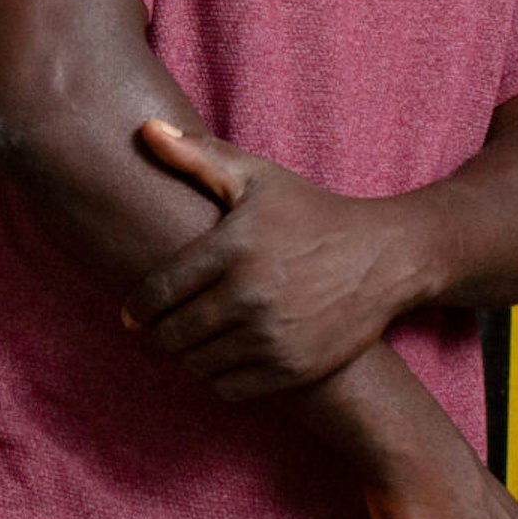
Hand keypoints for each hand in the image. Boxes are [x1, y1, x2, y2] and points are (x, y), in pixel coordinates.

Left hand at [125, 118, 424, 398]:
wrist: (385, 257)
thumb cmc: (312, 213)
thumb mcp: (258, 177)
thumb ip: (197, 155)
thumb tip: (144, 129)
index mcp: (233, 248)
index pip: (158, 292)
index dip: (137, 308)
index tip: (132, 314)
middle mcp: (250, 296)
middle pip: (172, 335)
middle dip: (158, 335)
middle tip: (160, 331)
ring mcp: (273, 336)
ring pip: (197, 365)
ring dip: (187, 357)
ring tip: (192, 343)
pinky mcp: (293, 368)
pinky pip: (229, 389)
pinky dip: (217, 378)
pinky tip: (223, 359)